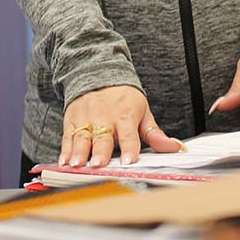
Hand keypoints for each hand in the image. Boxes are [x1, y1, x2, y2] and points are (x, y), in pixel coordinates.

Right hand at [60, 85, 184, 166]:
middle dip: (100, 151)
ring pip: (82, 138)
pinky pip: (67, 137)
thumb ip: (155, 134)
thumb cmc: (124, 100)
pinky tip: (63, 162)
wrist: (99, 75)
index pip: (129, 135)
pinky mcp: (71, 121)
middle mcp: (105, 117)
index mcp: (126, 116)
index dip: (129, 148)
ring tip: (77, 165)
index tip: (129, 161)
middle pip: (103, 138)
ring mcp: (87, 119)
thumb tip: (175, 148)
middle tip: (98, 164)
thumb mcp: (143, 112)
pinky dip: (64, 150)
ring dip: (79, 152)